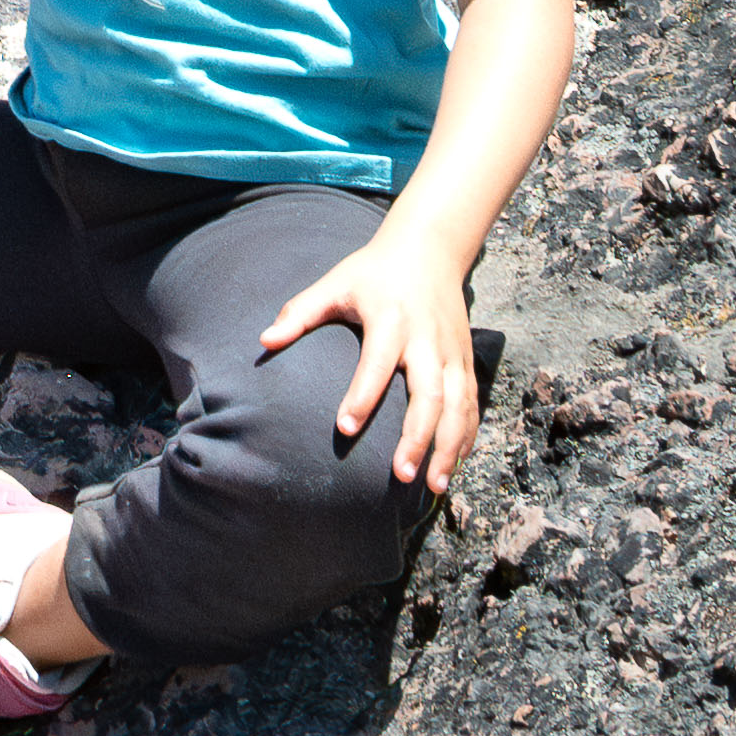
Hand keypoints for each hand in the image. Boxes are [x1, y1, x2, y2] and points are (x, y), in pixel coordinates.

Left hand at [262, 218, 488, 488]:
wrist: (429, 249)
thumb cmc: (372, 272)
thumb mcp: (335, 283)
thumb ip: (299, 312)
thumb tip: (263, 342)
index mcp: (391, 320)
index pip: (376, 363)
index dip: (361, 396)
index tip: (344, 429)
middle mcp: (427, 339)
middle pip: (429, 394)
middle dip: (417, 437)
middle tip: (400, 474)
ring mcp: (452, 352)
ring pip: (458, 407)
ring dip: (449, 448)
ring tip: (434, 486)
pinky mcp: (466, 360)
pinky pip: (472, 405)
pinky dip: (467, 437)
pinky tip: (453, 465)